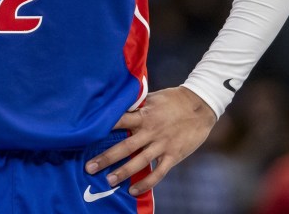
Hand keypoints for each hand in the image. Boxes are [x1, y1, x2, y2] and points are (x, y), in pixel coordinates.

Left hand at [85, 87, 216, 195]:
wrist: (201, 106)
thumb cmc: (174, 100)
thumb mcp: (153, 98)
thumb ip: (137, 106)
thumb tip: (118, 106)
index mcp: (144, 115)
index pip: (120, 121)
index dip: (104, 127)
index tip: (88, 135)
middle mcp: (151, 131)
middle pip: (125, 146)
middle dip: (107, 157)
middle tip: (90, 168)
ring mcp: (162, 145)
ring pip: (139, 161)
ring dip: (123, 172)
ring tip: (108, 181)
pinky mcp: (173, 156)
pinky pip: (158, 173)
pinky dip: (146, 183)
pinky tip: (133, 190)